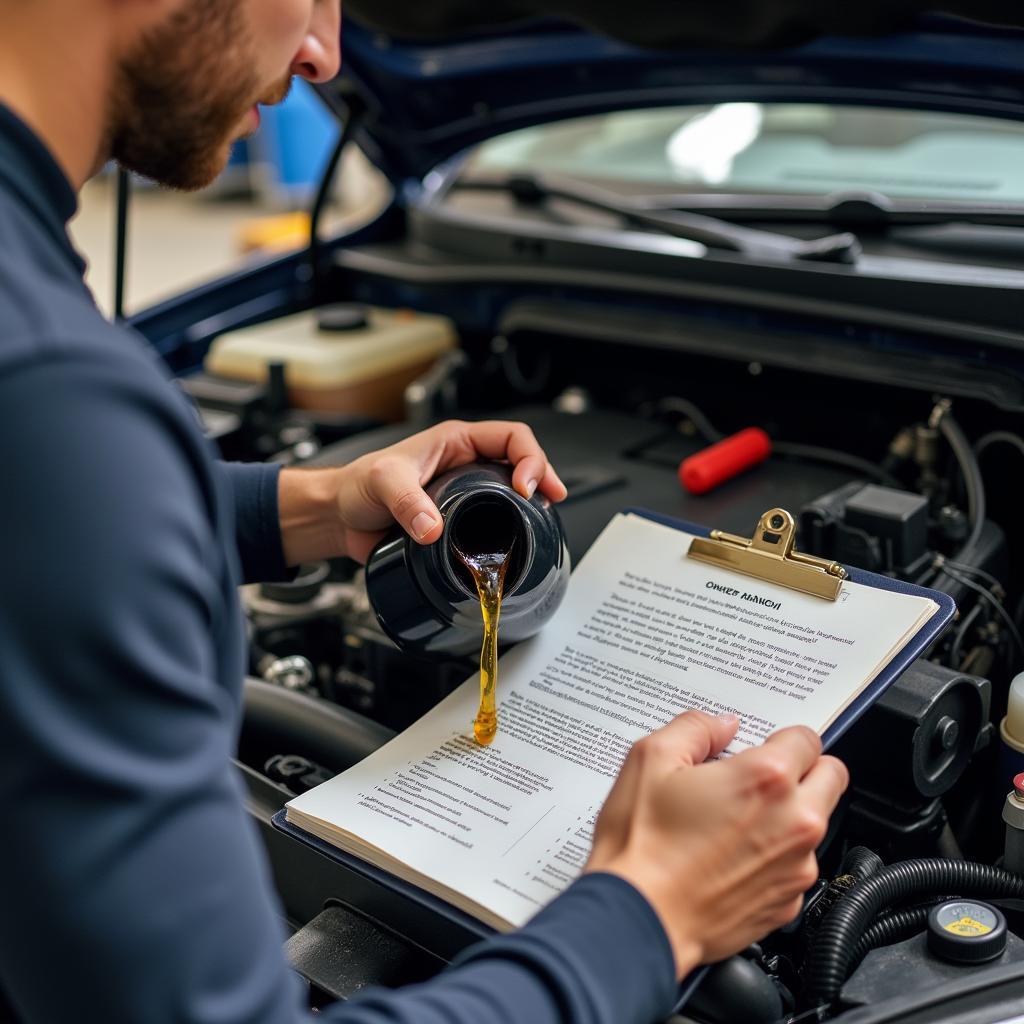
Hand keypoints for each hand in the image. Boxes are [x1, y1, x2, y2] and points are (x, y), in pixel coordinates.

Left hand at [279, 420, 566, 565]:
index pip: (510, 436)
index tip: (525, 486)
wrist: (341, 519)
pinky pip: (496, 521)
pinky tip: (520, 539)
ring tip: (544, 517)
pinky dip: (513, 528)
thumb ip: (406, 503)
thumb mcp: (382, 482)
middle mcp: (466, 464)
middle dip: (543, 476)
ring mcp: (467, 494)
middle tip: (551, 498)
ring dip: (533, 503)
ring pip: (513, 491)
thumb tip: (432, 528)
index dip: (527, 457)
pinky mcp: (461, 522)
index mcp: (456, 441)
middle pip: (521, 461)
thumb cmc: (358, 486)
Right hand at [585, 711, 847, 977]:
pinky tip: (731, 857)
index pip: (807, 738)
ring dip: (790, 815)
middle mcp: (794, 822)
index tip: (760, 746)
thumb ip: (695, 728)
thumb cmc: (642, 845)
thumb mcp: (651, 759)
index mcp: (766, 779)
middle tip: (762, 777)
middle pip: (832, 777)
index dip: (780, 737)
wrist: (638, 918)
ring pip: (816, 825)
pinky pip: (796, 866)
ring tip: (735, 821)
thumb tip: (720, 725)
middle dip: (804, 770)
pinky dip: (774, 857)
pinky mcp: (788, 904)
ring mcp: (796, 867)